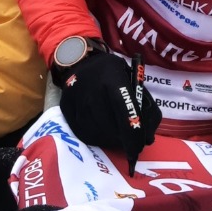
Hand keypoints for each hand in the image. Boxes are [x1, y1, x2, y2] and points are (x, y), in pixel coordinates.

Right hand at [57, 51, 160, 165]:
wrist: (83, 61)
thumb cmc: (114, 74)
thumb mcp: (133, 81)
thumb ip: (144, 107)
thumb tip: (147, 139)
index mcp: (113, 78)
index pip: (124, 111)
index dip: (131, 134)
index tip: (136, 150)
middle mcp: (92, 88)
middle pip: (108, 125)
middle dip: (120, 139)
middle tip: (126, 143)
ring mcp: (76, 97)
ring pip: (94, 130)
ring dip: (107, 139)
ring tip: (114, 137)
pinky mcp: (65, 105)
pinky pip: (80, 131)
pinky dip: (93, 137)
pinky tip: (101, 134)